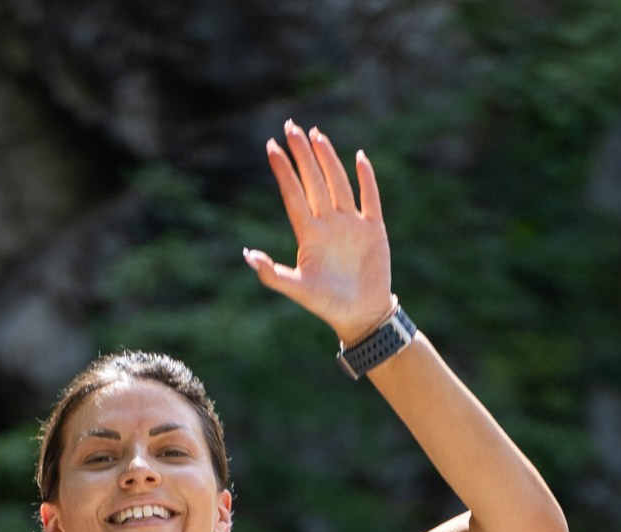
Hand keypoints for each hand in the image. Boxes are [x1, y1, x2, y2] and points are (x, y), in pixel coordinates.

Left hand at [244, 121, 393, 346]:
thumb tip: (247, 256)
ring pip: (338, 182)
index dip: (283, 171)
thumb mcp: (297, 290)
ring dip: (327, 159)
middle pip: (313, 181)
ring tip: (315, 135)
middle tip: (291, 126)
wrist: (360, 316)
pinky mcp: (373, 228)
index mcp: (309, 234)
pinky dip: (366, 179)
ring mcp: (351, 223)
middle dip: (302, 154)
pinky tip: (359, 157)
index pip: (293, 195)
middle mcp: (328, 223)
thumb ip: (272, 274)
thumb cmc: (327, 305)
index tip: (271, 147)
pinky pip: (370, 198)